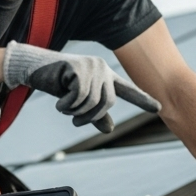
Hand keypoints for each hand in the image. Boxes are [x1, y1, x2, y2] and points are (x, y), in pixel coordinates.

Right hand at [3, 41, 160, 133]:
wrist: (35, 69)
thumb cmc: (57, 84)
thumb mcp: (78, 102)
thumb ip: (95, 114)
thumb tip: (110, 128)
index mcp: (106, 76)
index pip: (128, 89)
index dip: (143, 99)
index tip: (160, 108)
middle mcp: (102, 69)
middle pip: (108, 102)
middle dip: (90, 116)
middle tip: (75, 120)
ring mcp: (92, 67)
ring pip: (93, 101)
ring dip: (76, 111)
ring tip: (64, 107)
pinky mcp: (79, 68)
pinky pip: (79, 96)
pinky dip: (67, 105)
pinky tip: (59, 101)